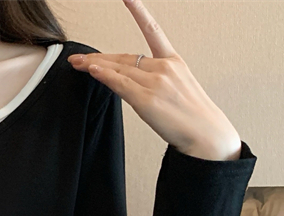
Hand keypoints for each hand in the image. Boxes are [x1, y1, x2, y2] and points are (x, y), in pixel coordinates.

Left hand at [67, 0, 242, 160]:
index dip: (139, 12)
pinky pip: (120, 84)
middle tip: (78, 58)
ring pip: (119, 69)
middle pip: (124, 57)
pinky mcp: (147, 99)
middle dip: (99, 58)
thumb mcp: (178, 89)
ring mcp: (155, 82)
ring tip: (77, 64)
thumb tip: (132, 83)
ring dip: (94, 66)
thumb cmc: (192, 118)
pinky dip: (105, 76)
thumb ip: (155, 81)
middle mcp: (164, 67)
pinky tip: (92, 70)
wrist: (206, 134)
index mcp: (173, 61)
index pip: (152, 31)